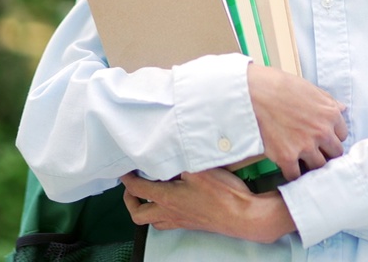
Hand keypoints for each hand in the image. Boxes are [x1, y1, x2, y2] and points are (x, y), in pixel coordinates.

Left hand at [120, 170, 294, 243]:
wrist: (245, 216)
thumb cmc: (223, 193)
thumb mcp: (200, 168)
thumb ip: (182, 156)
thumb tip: (169, 143)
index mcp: (167, 197)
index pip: (137, 189)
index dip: (126, 179)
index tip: (123, 170)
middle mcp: (170, 212)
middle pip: (138, 214)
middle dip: (130, 200)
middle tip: (131, 187)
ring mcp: (182, 220)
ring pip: (153, 222)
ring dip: (146, 210)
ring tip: (148, 196)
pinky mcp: (193, 224)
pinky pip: (169, 224)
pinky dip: (162, 216)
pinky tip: (170, 204)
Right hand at [246, 63, 347, 180]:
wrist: (254, 93)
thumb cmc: (279, 86)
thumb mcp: (309, 88)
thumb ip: (328, 101)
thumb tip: (341, 109)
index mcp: (330, 114)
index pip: (342, 135)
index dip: (332, 135)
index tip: (323, 137)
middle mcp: (322, 132)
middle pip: (334, 153)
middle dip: (326, 151)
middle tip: (314, 149)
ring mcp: (305, 146)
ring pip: (318, 166)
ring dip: (311, 163)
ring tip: (301, 159)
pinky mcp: (287, 157)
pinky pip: (296, 175)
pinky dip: (292, 173)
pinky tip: (288, 167)